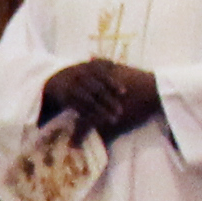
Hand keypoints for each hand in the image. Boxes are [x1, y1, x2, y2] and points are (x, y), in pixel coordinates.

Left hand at [38, 58, 159, 139]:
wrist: (156, 91)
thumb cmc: (140, 81)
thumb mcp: (119, 68)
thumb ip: (103, 63)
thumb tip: (91, 56)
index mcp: (95, 76)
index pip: (73, 86)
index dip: (62, 95)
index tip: (51, 102)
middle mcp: (95, 89)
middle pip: (72, 100)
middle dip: (59, 109)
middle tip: (45, 118)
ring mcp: (100, 102)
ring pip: (78, 114)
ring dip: (66, 125)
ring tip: (53, 134)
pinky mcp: (106, 115)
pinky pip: (88, 126)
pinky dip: (79, 136)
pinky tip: (73, 144)